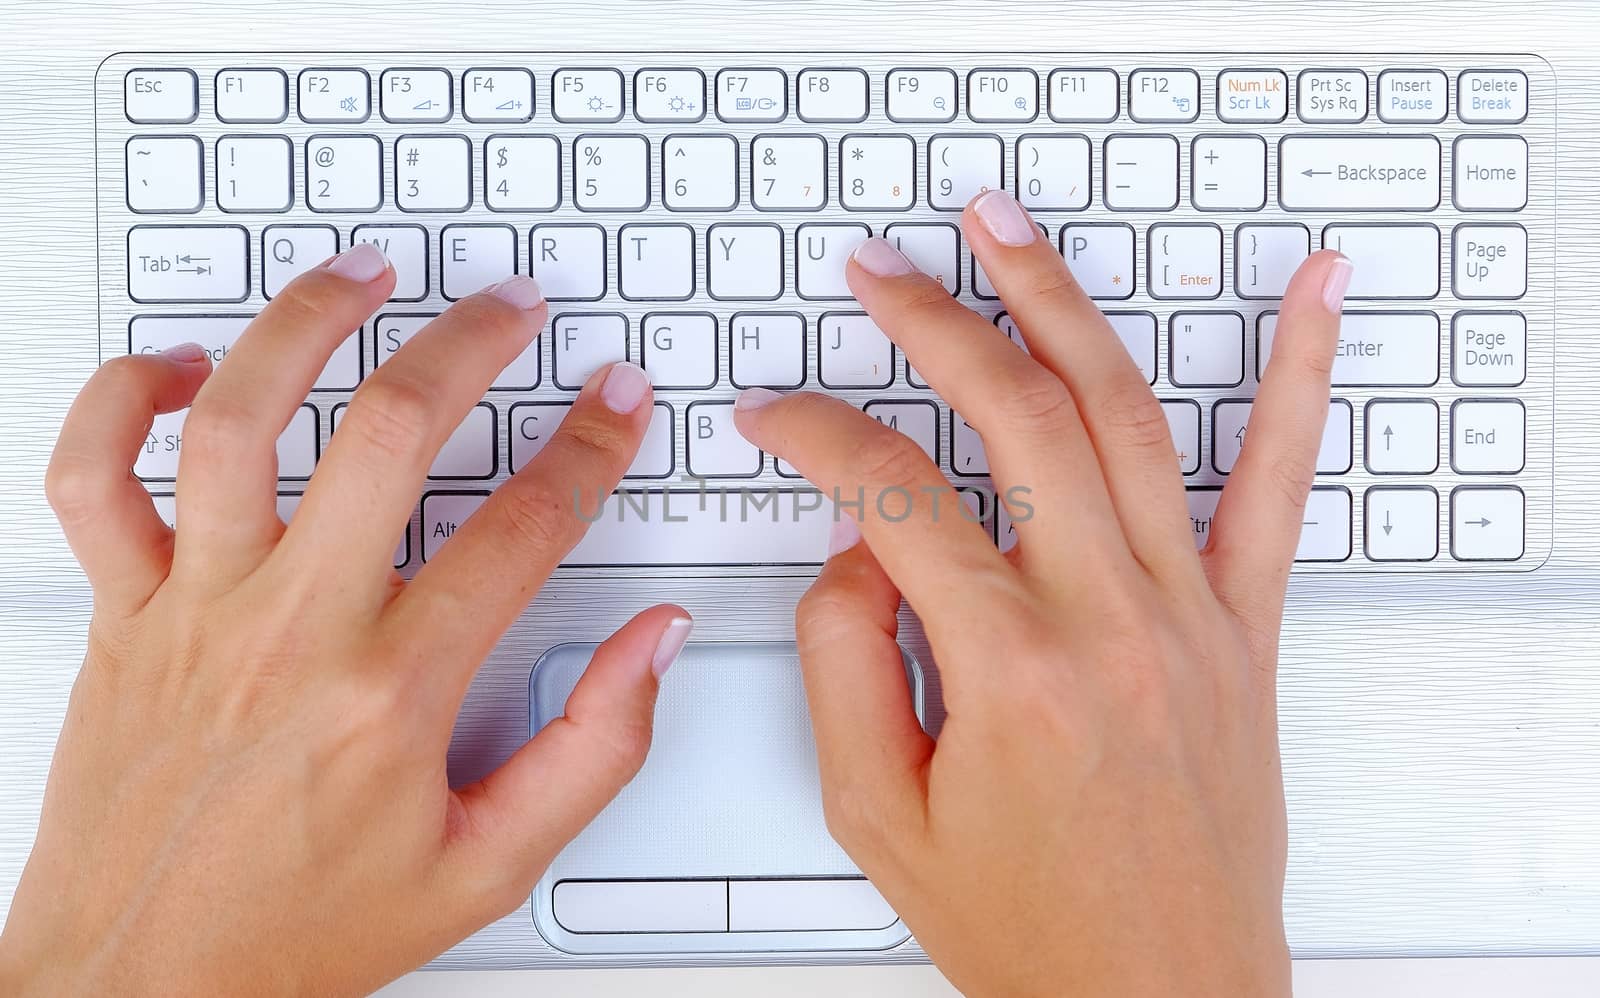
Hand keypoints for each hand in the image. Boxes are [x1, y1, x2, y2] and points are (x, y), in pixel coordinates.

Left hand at [0, 245, 690, 996]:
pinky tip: (178, 368)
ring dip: (304, 326)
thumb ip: (595, 750)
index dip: (590, 446)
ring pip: (239, 421)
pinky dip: (120, 403)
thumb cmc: (302, 930)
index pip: (525, 529)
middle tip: (511, 307)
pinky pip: (95, 480)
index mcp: (395, 691)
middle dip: (471, 343)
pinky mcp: (123, 615)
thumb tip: (652, 645)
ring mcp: (197, 610)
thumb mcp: (488, 867)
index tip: (614, 403)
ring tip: (359, 276)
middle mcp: (294, 630)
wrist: (140, 988)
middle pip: (393, 434)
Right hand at [734, 190, 1349, 997]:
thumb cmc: (1032, 930)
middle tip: (881, 273)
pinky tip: (1310, 299)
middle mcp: (1110, 622)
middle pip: (1012, 415)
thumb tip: (854, 552)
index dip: (817, 434)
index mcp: (1011, 673)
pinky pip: (1280, 482)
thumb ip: (843, 664)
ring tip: (1007, 233)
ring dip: (1060, 305)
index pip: (891, 497)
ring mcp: (1191, 615)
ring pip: (1123, 415)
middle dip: (932, 321)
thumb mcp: (879, 816)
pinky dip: (1299, 376)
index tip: (778, 413)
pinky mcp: (1245, 628)